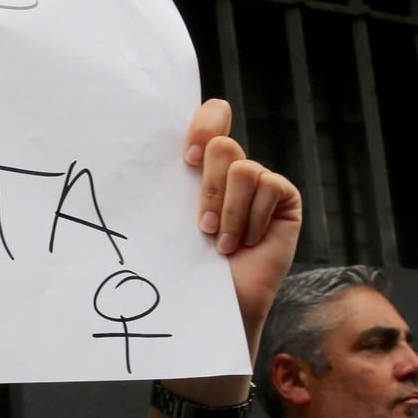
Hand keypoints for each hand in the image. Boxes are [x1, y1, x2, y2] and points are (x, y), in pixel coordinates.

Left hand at [185, 100, 301, 357]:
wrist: (212, 302)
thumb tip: (133, 153)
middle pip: (222, 144)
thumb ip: (171, 181)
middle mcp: (233, 168)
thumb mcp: (172, 216)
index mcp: (204, 163)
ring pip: (243, 168)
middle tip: (202, 225)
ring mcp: (261, 182)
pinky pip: (269, 186)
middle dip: (207, 188)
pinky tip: (247, 242)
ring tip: (221, 242)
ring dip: (229, 211)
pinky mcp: (284, 198)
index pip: (213, 114)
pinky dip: (253, 218)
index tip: (185, 160)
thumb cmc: (185, 262)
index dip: (204, 124)